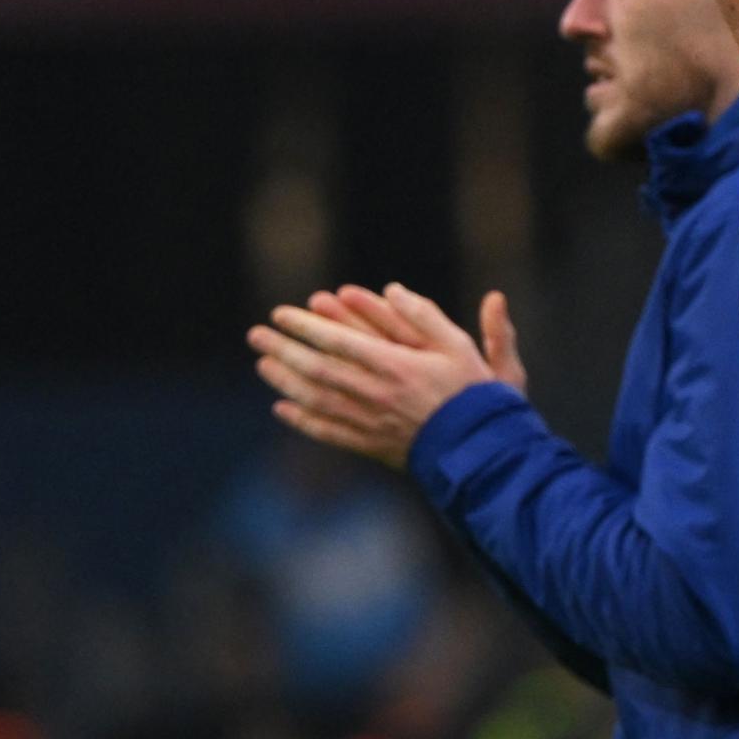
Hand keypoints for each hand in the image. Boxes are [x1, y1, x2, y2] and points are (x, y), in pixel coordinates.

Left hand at [246, 283, 517, 468]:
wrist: (482, 451)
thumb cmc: (476, 394)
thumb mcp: (460, 346)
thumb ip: (427, 316)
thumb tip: (394, 288)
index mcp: (396, 366)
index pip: (339, 340)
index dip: (306, 327)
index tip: (282, 313)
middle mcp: (375, 394)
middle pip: (318, 368)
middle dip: (284, 349)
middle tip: (257, 334)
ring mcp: (369, 422)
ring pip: (316, 399)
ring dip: (285, 381)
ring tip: (263, 364)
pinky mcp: (370, 445)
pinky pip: (327, 431)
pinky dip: (302, 420)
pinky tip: (282, 408)